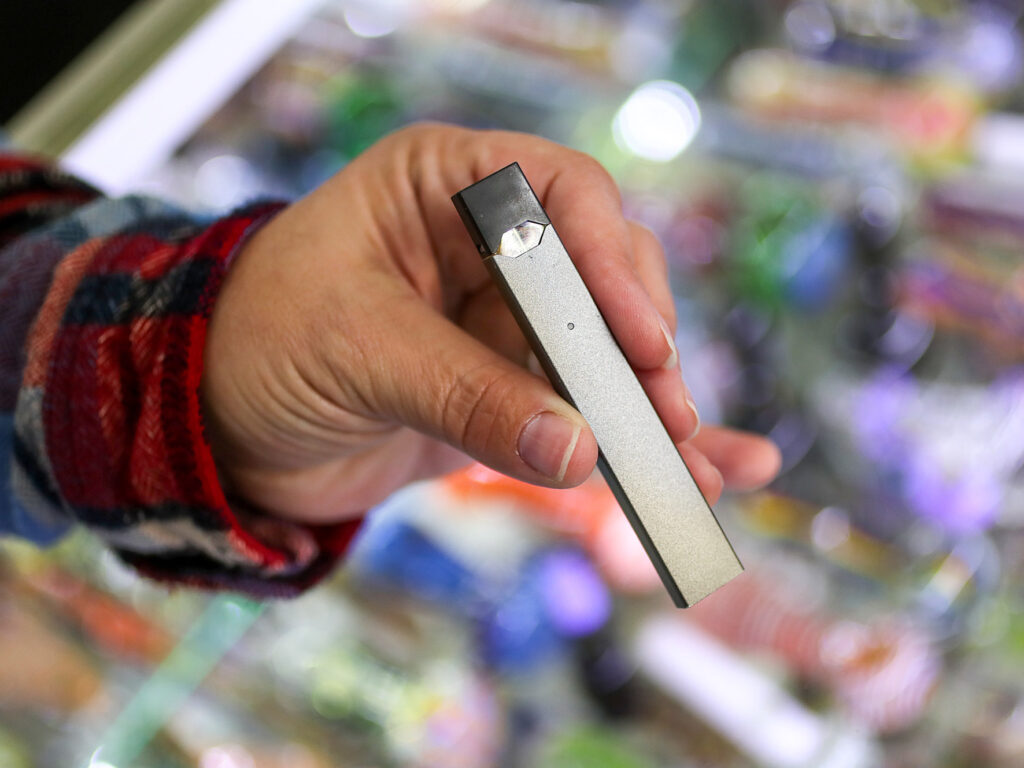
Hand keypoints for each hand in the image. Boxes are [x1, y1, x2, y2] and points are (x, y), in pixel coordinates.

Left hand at [201, 124, 780, 522]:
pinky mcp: (511, 393)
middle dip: (639, 353)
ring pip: (608, 357)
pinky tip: (708, 474)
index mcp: (446, 188)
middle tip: (663, 417)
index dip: (610, 265)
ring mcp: (506, 324)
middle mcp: (490, 248)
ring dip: (656, 415)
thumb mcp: (358, 352)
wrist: (217, 427)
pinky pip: (588, 415)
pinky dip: (639, 449)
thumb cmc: (258, 344)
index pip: (561, 197)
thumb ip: (466, 394)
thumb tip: (576, 449)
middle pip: (603, 280)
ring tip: (696, 473)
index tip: (639, 341)